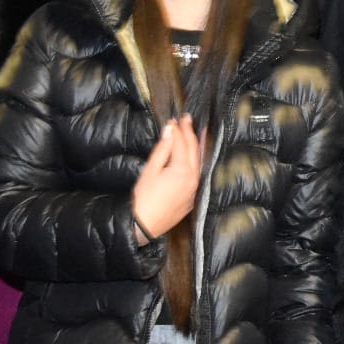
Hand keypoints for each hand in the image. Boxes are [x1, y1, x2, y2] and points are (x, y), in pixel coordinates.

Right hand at [131, 115, 201, 241]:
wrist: (145, 225)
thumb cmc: (144, 198)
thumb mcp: (150, 170)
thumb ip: (162, 149)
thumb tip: (170, 130)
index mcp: (182, 169)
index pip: (182, 143)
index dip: (178, 129)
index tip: (176, 118)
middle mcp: (193, 178)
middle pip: (194, 150)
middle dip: (191, 133)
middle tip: (188, 120)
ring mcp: (195, 188)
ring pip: (199, 162)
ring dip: (198, 146)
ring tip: (199, 133)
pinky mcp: (193, 197)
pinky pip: (198, 174)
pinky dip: (197, 161)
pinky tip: (195, 157)